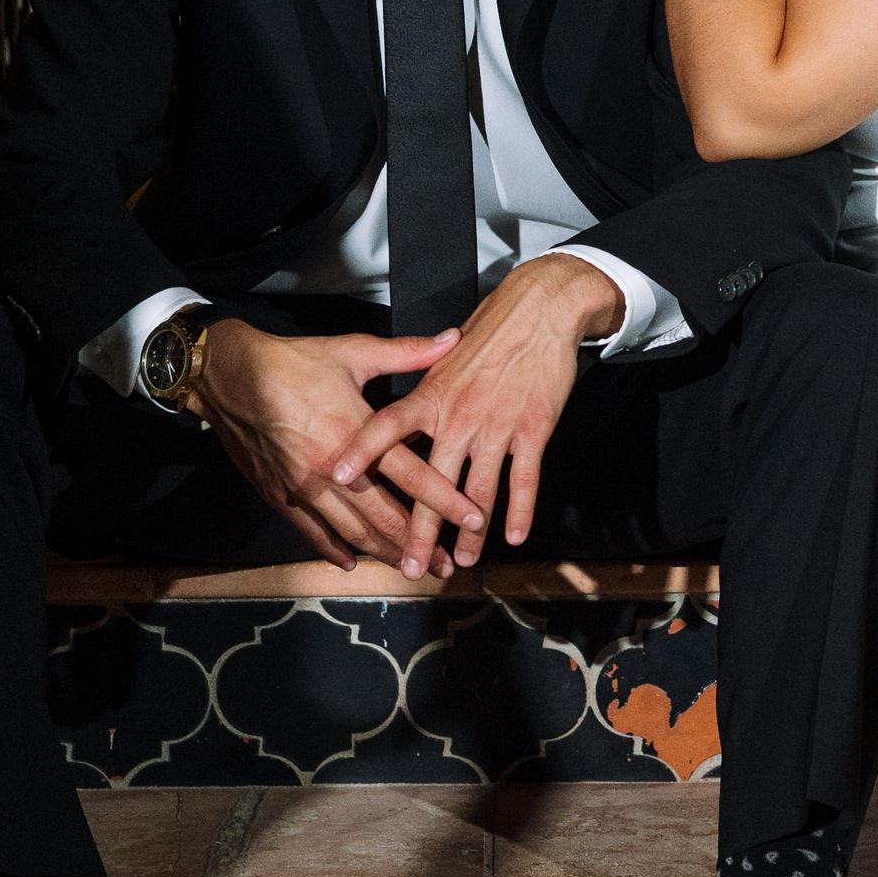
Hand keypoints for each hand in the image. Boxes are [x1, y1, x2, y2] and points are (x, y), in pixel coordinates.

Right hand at [188, 319, 483, 576]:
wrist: (227, 376)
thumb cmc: (294, 361)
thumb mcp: (352, 351)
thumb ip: (406, 353)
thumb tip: (454, 338)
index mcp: (357, 432)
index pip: (413, 475)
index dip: (446, 500)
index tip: (474, 519)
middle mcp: (333, 468)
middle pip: (387, 517)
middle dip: (420, 543)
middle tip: (447, 562)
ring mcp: (305, 486)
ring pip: (354, 532)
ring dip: (386, 553)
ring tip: (412, 568)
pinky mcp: (281, 494)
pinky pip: (313, 533)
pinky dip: (335, 550)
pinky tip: (353, 562)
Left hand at [326, 254, 620, 577]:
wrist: (539, 311)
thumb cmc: (490, 330)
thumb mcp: (443, 354)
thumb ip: (416, 387)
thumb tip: (394, 412)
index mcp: (431, 395)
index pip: (386, 427)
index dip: (362, 453)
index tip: (338, 480)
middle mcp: (459, 415)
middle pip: (432, 481)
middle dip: (420, 530)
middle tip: (410, 565)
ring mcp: (497, 426)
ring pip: (478, 491)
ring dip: (469, 533)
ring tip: (462, 562)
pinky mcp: (532, 430)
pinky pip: (524, 479)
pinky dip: (519, 511)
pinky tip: (514, 536)